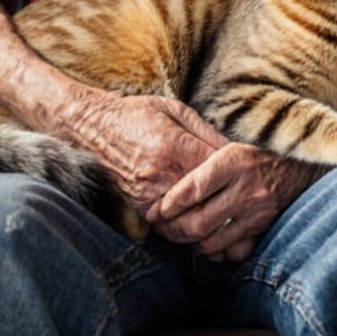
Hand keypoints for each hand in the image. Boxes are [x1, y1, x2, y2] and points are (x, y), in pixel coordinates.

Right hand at [61, 88, 227, 213]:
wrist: (91, 127)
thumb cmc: (135, 114)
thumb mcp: (174, 109)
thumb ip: (205, 131)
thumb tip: (233, 149)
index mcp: (175, 147)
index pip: (218, 170)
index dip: (235, 173)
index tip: (245, 171)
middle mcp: (162, 175)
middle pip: (207, 201)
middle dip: (226, 201)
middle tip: (240, 199)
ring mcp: (149, 195)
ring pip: (190, 220)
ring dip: (208, 219)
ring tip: (223, 213)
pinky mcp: (138, 207)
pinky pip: (168, 227)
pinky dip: (184, 226)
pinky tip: (196, 217)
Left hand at [145, 142, 320, 261]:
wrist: (302, 164)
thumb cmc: (258, 154)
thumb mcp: (231, 148)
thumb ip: (203, 166)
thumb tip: (169, 192)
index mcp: (233, 160)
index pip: (191, 189)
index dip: (168, 204)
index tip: (155, 211)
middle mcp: (245, 186)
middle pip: (198, 220)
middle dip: (173, 229)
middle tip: (162, 228)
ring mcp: (257, 210)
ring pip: (211, 240)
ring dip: (191, 243)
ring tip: (182, 235)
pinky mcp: (264, 226)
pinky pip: (232, 250)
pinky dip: (216, 251)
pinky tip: (208, 242)